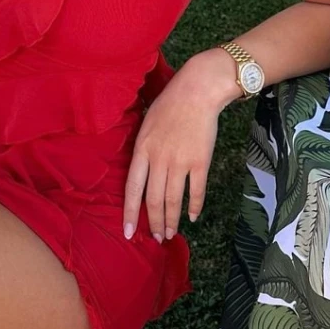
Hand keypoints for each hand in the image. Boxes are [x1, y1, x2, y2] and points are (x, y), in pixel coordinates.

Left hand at [123, 52, 236, 242]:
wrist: (197, 91)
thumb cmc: (170, 103)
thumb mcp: (146, 124)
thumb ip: (143, 149)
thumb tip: (140, 173)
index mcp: (142, 149)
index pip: (132, 188)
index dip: (130, 212)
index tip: (129, 232)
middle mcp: (159, 158)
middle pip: (154, 199)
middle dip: (154, 222)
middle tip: (156, 238)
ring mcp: (180, 161)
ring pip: (173, 200)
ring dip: (171, 220)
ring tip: (170, 233)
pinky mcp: (200, 161)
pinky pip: (196, 191)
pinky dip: (194, 206)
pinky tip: (192, 217)